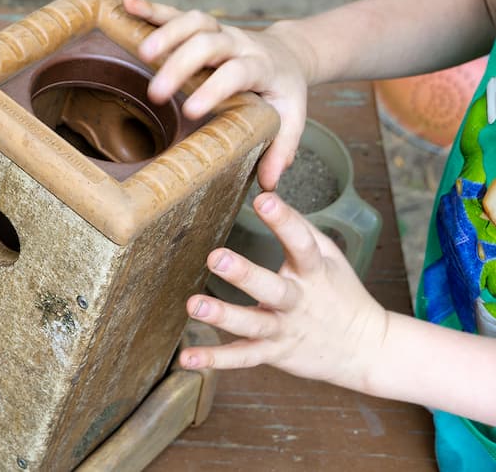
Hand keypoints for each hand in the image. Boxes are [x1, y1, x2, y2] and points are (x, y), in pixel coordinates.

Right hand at [123, 0, 309, 188]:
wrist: (290, 54)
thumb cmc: (284, 93)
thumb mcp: (292, 119)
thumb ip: (282, 149)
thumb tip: (269, 184)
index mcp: (260, 66)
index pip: (237, 72)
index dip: (215, 88)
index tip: (191, 111)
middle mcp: (239, 43)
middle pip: (209, 43)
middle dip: (181, 64)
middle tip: (156, 93)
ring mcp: (219, 30)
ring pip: (193, 21)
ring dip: (166, 32)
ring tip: (141, 52)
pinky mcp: (202, 25)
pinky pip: (175, 12)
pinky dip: (150, 7)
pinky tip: (127, 2)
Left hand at [178, 193, 387, 392]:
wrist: (365, 349)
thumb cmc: (339, 292)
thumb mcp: (330, 256)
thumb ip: (299, 229)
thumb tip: (268, 194)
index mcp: (314, 272)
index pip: (301, 243)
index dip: (283, 220)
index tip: (263, 198)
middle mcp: (298, 302)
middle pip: (271, 288)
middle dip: (244, 274)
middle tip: (215, 258)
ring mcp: (285, 330)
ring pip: (252, 324)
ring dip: (222, 316)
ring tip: (193, 305)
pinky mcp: (273, 354)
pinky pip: (242, 357)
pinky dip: (215, 359)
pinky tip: (187, 357)